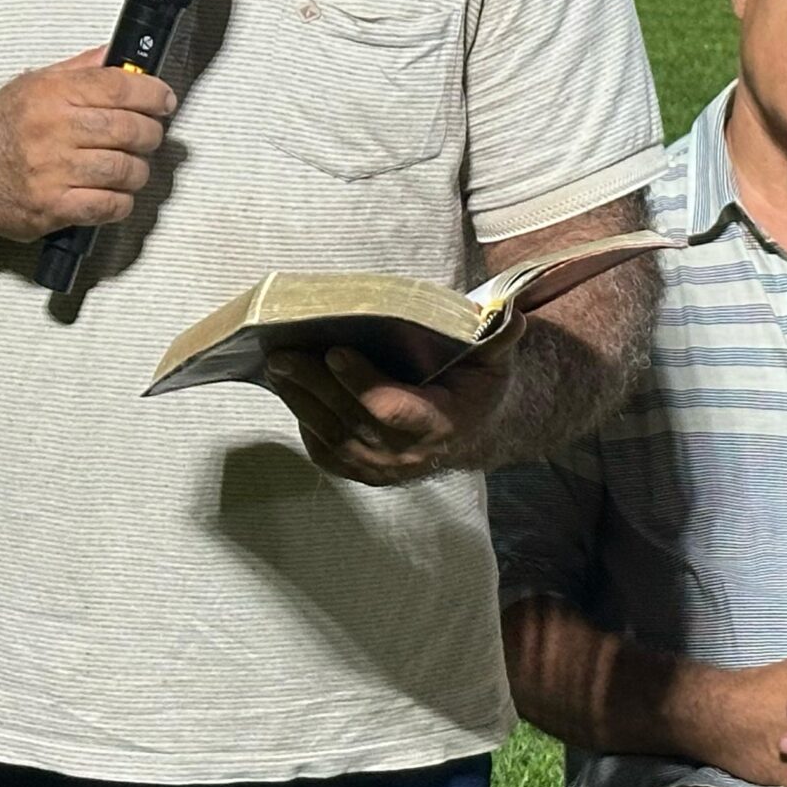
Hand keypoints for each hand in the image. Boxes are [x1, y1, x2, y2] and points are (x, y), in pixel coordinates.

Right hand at [0, 49, 175, 243]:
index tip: (164, 100)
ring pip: (124, 169)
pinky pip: (107, 205)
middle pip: (127, 129)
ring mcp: (51, 170)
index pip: (117, 87)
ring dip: (138, 170)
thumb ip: (80, 70)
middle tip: (151, 136)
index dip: (152, 93)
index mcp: (50, 94)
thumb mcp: (33, 84)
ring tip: (132, 167)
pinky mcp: (51, 207)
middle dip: (151, 133)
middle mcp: (51, 129)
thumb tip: (119, 55)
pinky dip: (121, 201)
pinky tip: (115, 193)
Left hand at [266, 339, 512, 485]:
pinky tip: (289, 390)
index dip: (362, 383)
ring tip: (277, 366)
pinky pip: (325, 451)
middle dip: (314, 386)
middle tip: (283, 354)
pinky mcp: (362, 472)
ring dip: (300, 401)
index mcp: (440, 425)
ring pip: (332, 437)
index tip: (335, 351)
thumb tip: (510, 315)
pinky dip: (304, 421)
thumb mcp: (493, 362)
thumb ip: (497, 339)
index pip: (392, 409)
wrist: (469, 433)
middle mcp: (408, 455)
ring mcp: (382, 469)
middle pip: (352, 422)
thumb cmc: (474, 386)